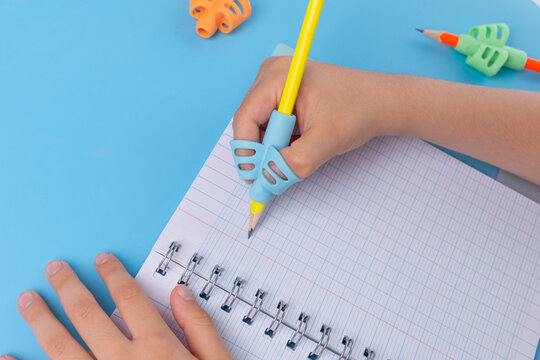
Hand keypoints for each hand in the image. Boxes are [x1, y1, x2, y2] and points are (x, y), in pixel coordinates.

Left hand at [3, 253, 231, 359]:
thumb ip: (199, 328)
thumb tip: (181, 294)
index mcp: (157, 347)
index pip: (129, 298)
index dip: (113, 274)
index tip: (101, 260)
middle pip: (88, 314)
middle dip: (68, 287)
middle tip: (54, 269)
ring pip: (61, 346)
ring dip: (42, 320)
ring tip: (28, 301)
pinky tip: (7, 358)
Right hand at [233, 56, 394, 177]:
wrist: (380, 102)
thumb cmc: (358, 110)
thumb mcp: (326, 141)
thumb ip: (294, 163)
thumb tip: (267, 179)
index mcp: (278, 77)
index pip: (245, 118)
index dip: (246, 151)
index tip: (254, 178)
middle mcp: (271, 75)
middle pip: (248, 123)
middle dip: (260, 151)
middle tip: (275, 174)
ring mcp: (275, 84)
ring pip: (257, 127)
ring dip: (271, 148)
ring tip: (297, 153)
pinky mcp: (281, 95)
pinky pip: (267, 124)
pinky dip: (278, 142)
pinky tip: (298, 145)